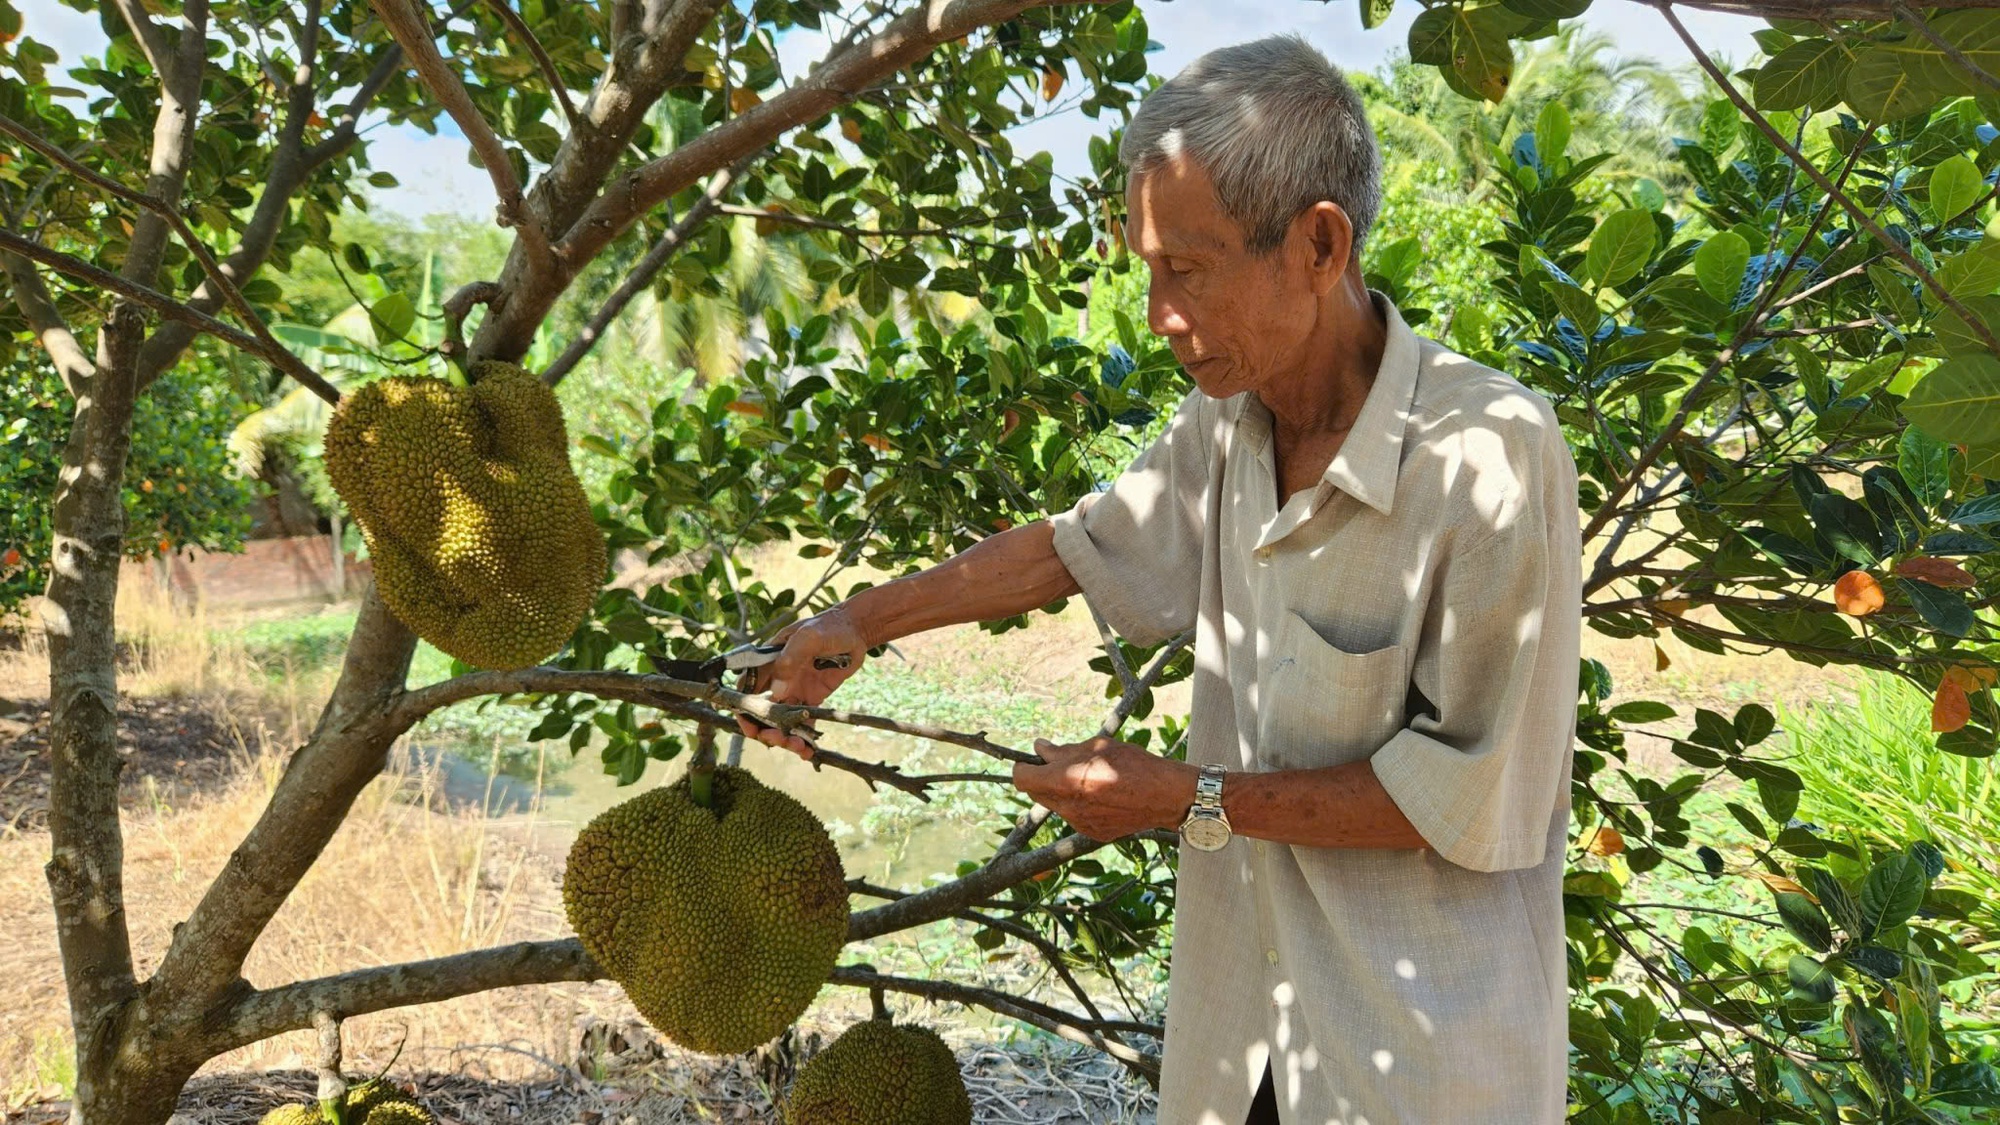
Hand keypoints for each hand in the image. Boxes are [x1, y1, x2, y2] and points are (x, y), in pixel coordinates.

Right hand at [736, 605, 868, 758]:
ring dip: (785, 738)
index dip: (745, 712)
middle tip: (780, 741)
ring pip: (781, 721)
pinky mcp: (812, 699)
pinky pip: (803, 723)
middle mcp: (777, 679)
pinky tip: (809, 752)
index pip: (746, 690)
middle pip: (762, 711)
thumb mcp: (807, 637)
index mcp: (768, 663)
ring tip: (799, 748)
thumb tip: (777, 691)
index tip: (752, 730)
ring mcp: (794, 690)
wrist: (855, 631)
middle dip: (766, 731)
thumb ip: (790, 660)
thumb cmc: (827, 627)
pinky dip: (804, 739)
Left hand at [1012, 736, 1199, 841]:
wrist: (1164, 795)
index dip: (1022, 767)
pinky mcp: (1093, 833)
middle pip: (1036, 793)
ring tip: (1088, 778)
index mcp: (1063, 781)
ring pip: (1057, 805)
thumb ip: (1063, 750)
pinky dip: (1080, 804)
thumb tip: (1040, 748)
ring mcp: (1079, 823)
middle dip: (1041, 778)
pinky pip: (1075, 816)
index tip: (1030, 759)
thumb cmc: (1132, 764)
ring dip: (1061, 791)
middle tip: (1059, 764)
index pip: (1022, 779)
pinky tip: (1102, 795)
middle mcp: (1066, 806)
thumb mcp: (1095, 746)